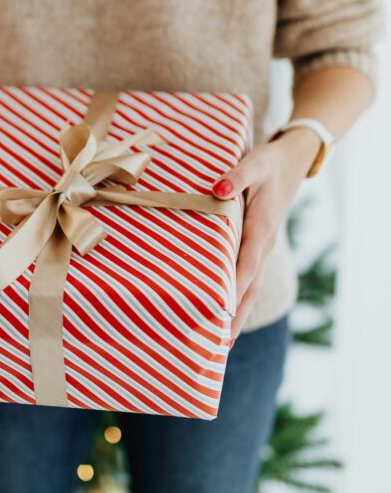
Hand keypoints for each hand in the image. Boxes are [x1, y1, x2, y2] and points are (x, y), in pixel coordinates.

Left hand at [211, 127, 320, 340]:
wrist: (292, 160)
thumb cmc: (268, 162)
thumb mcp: (254, 163)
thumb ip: (235, 176)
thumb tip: (218, 190)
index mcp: (260, 228)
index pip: (245, 266)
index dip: (233, 291)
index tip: (220, 317)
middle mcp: (263, 244)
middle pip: (248, 287)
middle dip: (234, 317)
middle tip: (217, 347)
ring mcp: (262, 246)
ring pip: (249, 286)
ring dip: (235, 313)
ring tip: (219, 342)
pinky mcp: (257, 243)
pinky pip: (247, 275)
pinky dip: (236, 295)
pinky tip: (223, 310)